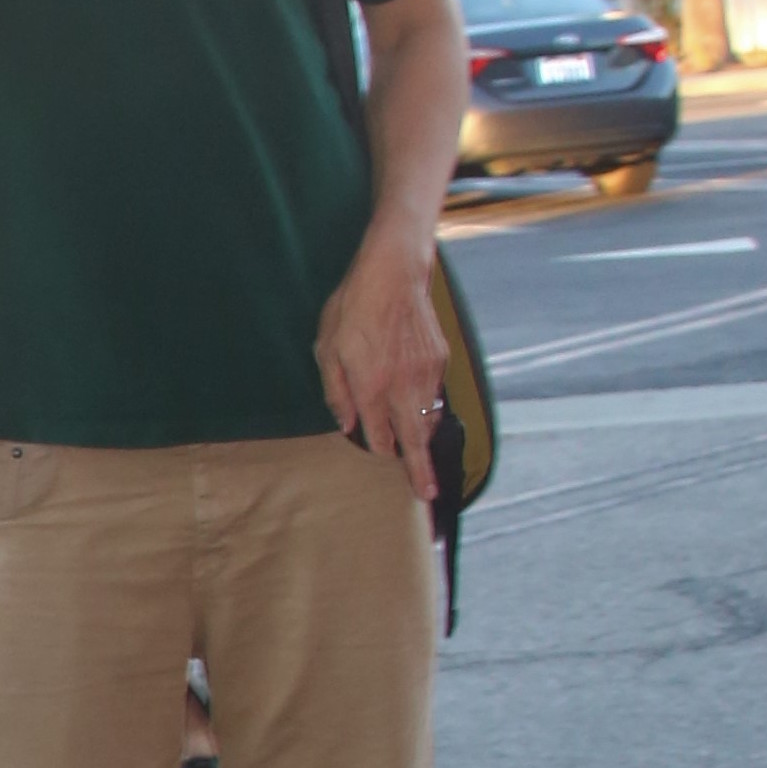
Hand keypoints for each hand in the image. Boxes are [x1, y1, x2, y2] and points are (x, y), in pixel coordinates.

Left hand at [315, 235, 448, 501]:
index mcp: (371, 387)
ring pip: (428, 419)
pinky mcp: (439, 360)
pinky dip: (428, 409)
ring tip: (425, 462)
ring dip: (425, 440)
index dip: (379, 451)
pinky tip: (419, 410)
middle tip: (428, 495)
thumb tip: (346, 423)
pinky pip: (434, 395)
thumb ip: (336, 390)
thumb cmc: (353, 307)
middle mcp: (403, 386)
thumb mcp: (327, 348)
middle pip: (415, 440)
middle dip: (421, 470)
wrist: (394, 273)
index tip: (382, 459)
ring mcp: (426, 374)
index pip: (380, 437)